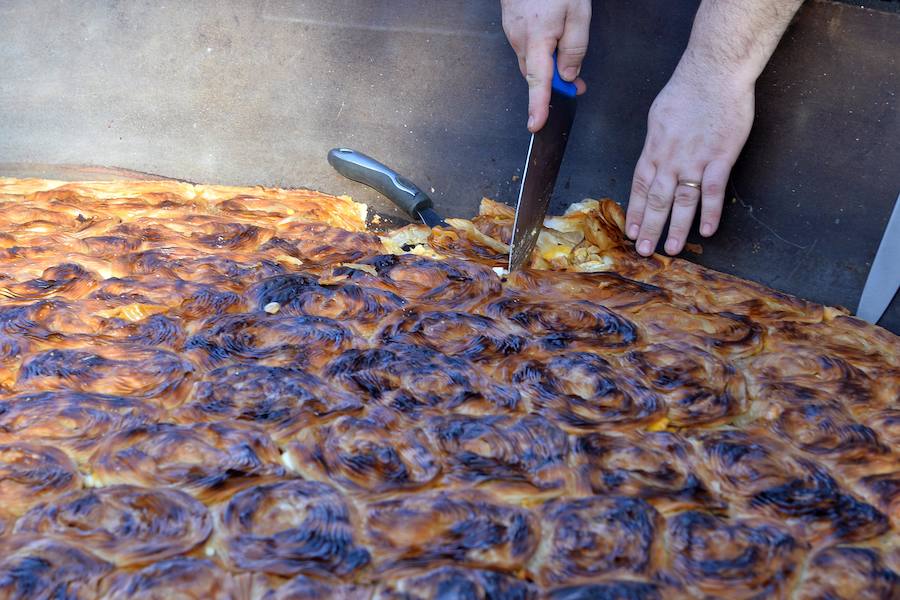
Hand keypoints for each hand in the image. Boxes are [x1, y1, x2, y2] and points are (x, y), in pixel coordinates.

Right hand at [501, 0, 590, 131]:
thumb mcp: (578, 13)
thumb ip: (575, 48)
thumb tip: (568, 75)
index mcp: (537, 40)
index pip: (537, 82)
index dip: (538, 106)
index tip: (536, 125)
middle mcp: (520, 41)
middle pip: (537, 75)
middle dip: (556, 85)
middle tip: (579, 87)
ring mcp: (513, 34)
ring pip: (534, 61)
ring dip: (550, 66)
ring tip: (570, 61)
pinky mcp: (513, 27)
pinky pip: (529, 49)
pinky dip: (542, 53)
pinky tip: (554, 40)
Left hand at [626, 67, 754, 255]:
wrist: (714, 73)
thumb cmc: (686, 90)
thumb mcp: (658, 117)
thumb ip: (656, 142)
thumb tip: (653, 157)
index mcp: (654, 149)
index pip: (640, 187)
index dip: (635, 211)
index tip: (631, 231)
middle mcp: (670, 160)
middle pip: (657, 200)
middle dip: (649, 227)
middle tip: (644, 250)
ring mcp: (695, 160)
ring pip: (682, 201)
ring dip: (676, 228)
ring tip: (672, 249)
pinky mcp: (720, 158)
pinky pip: (712, 191)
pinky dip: (710, 213)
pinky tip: (707, 230)